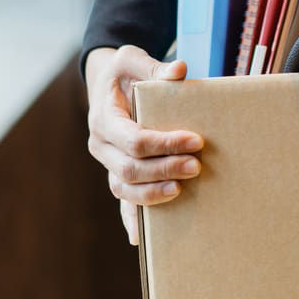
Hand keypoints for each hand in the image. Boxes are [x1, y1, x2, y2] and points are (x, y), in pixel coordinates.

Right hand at [84, 45, 202, 244]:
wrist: (108, 85)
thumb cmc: (123, 72)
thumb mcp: (132, 59)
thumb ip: (154, 67)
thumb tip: (180, 71)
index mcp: (103, 119)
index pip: (134, 140)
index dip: (165, 144)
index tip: (196, 140)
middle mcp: (101, 146)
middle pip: (130, 169)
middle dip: (165, 169)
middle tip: (198, 166)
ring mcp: (108, 164)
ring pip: (125, 189)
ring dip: (154, 193)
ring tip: (183, 189)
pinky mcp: (118, 174)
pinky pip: (123, 201)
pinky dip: (131, 219)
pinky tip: (141, 239)